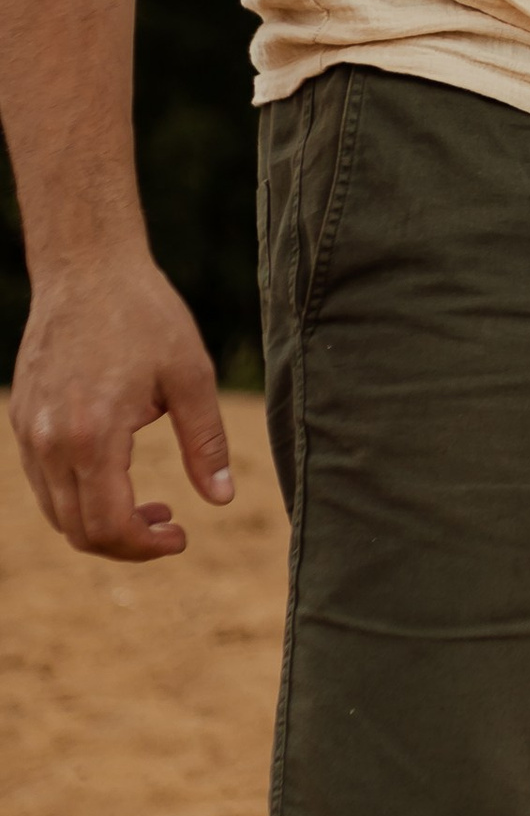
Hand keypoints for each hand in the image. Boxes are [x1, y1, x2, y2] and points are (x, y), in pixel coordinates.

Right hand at [10, 251, 230, 560]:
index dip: (146, 547)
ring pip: (56, 511)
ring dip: (100, 523)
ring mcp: (29, 432)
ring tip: (149, 506)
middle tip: (170, 526)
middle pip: (78, 531)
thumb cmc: (145, 315)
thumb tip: (222, 500)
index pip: (109, 526)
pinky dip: (78, 497)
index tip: (181, 536)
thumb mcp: (191, 376)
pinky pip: (44, 481)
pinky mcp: (22, 419)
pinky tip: (116, 476)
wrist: (86, 267)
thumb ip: (205, 444)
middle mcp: (50, 442)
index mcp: (93, 435)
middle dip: (127, 543)